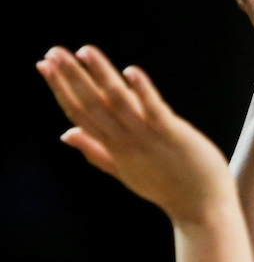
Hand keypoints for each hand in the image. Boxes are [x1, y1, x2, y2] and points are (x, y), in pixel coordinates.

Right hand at [37, 46, 234, 223]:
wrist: (202, 210)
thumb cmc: (166, 187)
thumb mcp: (124, 170)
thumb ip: (95, 150)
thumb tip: (65, 134)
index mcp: (113, 148)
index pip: (80, 115)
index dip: (60, 90)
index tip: (43, 66)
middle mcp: (126, 143)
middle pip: (93, 107)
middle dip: (71, 78)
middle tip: (52, 51)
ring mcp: (148, 138)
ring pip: (119, 103)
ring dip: (101, 76)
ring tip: (85, 50)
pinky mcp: (172, 135)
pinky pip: (154, 110)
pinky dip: (142, 91)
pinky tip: (130, 71)